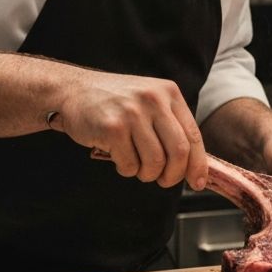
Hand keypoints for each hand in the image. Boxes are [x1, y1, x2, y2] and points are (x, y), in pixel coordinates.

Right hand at [49, 71, 207, 190]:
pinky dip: (126, 169)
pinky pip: (129, 165)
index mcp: (168, 93)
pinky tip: (117, 156)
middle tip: (163, 181)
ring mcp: (132, 113)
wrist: (73, 90)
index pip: (192, 135)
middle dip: (173, 175)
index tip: (197, 182)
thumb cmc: (114, 103)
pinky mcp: (112, 127)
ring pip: (154, 162)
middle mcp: (153, 100)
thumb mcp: (149, 101)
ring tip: (135, 166)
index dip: (198, 164)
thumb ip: (169, 125)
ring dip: (146, 174)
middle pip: (178, 152)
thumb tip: (191, 164)